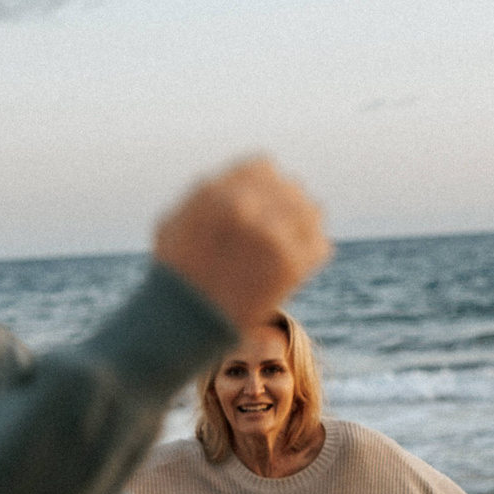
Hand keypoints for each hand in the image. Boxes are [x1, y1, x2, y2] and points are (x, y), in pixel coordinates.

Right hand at [152, 157, 331, 328]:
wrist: (183, 326)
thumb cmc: (174, 277)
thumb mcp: (173, 224)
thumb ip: (206, 196)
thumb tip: (238, 181)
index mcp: (218, 190)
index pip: (264, 167)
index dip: (267, 185)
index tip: (266, 203)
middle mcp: (246, 205)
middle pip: (292, 189)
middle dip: (287, 206)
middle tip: (282, 228)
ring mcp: (271, 233)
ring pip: (312, 213)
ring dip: (305, 226)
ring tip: (293, 243)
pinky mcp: (290, 264)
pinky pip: (320, 246)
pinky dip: (313, 252)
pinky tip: (299, 263)